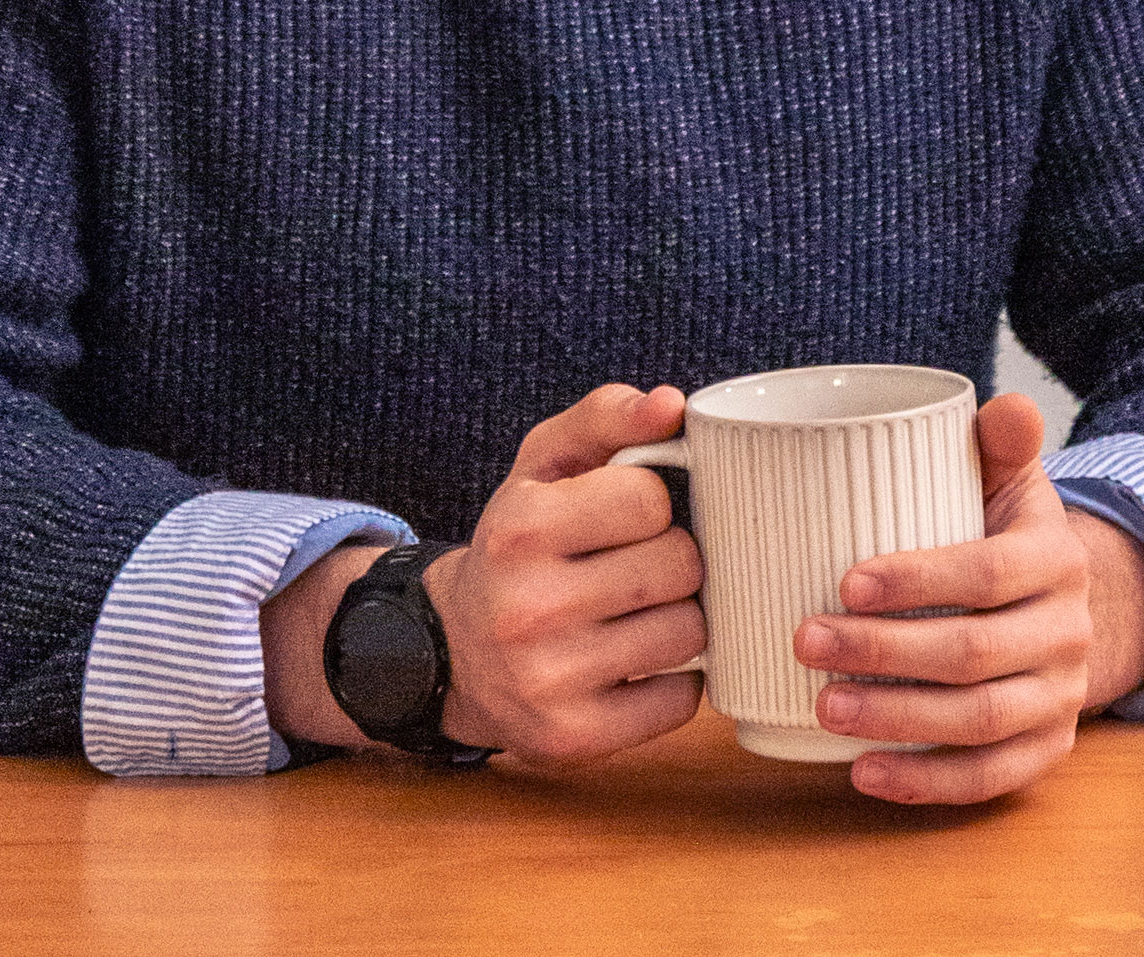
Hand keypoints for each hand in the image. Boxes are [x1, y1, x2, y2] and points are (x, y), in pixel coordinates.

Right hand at [423, 383, 706, 760]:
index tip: (627, 515)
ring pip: (689, 633)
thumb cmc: (516, 544)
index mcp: (521, 528)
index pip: (650, 499)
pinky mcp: (574, 739)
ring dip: (678, 618)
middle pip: (679, 566)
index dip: (651, 503)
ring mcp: (550, 681)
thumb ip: (606, 416)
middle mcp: (528, 607)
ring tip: (638, 611)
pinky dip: (673, 679)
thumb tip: (672, 405)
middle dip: (672, 559)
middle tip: (639, 564)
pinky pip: (681, 701)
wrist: (453, 650)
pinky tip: (636, 661)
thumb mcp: (542, 463)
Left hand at [792, 392, 1143, 804]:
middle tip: (805, 640)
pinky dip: (927, 783)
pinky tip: (863, 772)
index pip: (986, 572)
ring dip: (896, 719)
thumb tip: (1007, 405)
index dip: (917, 580)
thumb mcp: (1008, 477)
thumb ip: (999, 440)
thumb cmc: (1003, 529)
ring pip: (979, 722)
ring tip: (822, 705)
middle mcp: (1068, 632)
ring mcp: (1061, 698)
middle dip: (884, 652)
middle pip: (973, 654)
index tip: (844, 581)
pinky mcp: (1046, 749)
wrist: (1060, 602)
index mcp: (1055, 557)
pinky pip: (991, 778)